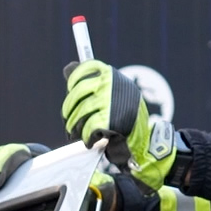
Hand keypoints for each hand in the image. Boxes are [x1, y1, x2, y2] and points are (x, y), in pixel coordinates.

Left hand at [59, 61, 175, 184]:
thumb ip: (89, 81)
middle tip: (68, 120)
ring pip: (81, 111)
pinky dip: (86, 137)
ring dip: (74, 126)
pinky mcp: (111, 120)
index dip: (74, 79)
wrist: (143, 143)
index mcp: (113, 76)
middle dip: (68, 109)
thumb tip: (68, 67)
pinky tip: (90, 141)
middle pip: (78, 91)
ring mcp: (112, 101)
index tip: (71, 90)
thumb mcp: (110, 94)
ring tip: (76, 134)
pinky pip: (88, 127)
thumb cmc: (124, 118)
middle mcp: (113, 84)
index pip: (87, 67)